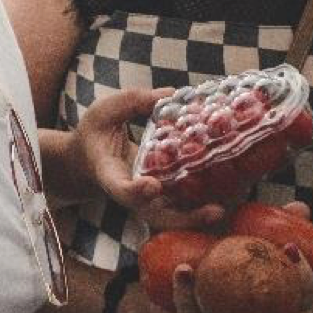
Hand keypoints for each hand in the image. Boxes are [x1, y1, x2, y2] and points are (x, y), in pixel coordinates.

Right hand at [73, 88, 223, 229]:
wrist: (88, 159)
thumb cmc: (95, 133)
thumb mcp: (104, 111)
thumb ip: (133, 102)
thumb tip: (170, 94)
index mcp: (109, 173)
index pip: (121, 189)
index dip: (136, 191)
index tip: (151, 185)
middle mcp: (129, 193)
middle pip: (154, 214)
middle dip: (182, 218)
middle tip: (212, 211)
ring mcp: (144, 198)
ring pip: (170, 217)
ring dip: (196, 218)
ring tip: (221, 210)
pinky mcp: (157, 196)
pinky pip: (178, 206)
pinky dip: (198, 205)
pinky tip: (224, 195)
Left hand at [166, 236, 312, 312]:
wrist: (156, 268)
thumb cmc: (206, 252)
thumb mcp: (233, 234)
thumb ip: (266, 223)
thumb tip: (301, 208)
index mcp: (268, 310)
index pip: (297, 305)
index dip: (305, 284)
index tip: (294, 253)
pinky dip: (187, 294)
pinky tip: (185, 270)